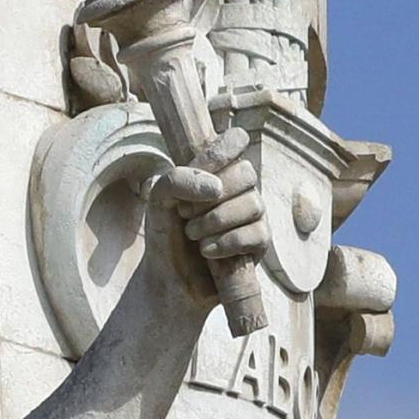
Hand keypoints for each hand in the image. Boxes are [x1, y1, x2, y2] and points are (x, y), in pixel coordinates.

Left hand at [151, 129, 269, 305]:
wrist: (166, 278)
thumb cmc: (165, 233)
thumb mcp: (158, 200)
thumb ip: (176, 180)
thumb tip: (215, 187)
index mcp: (218, 169)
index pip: (237, 140)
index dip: (221, 150)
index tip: (197, 168)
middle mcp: (240, 188)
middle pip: (246, 173)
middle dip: (210, 196)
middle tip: (184, 213)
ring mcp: (254, 215)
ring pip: (253, 204)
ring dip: (214, 221)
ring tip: (192, 235)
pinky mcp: (260, 243)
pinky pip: (257, 234)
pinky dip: (227, 242)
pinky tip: (207, 251)